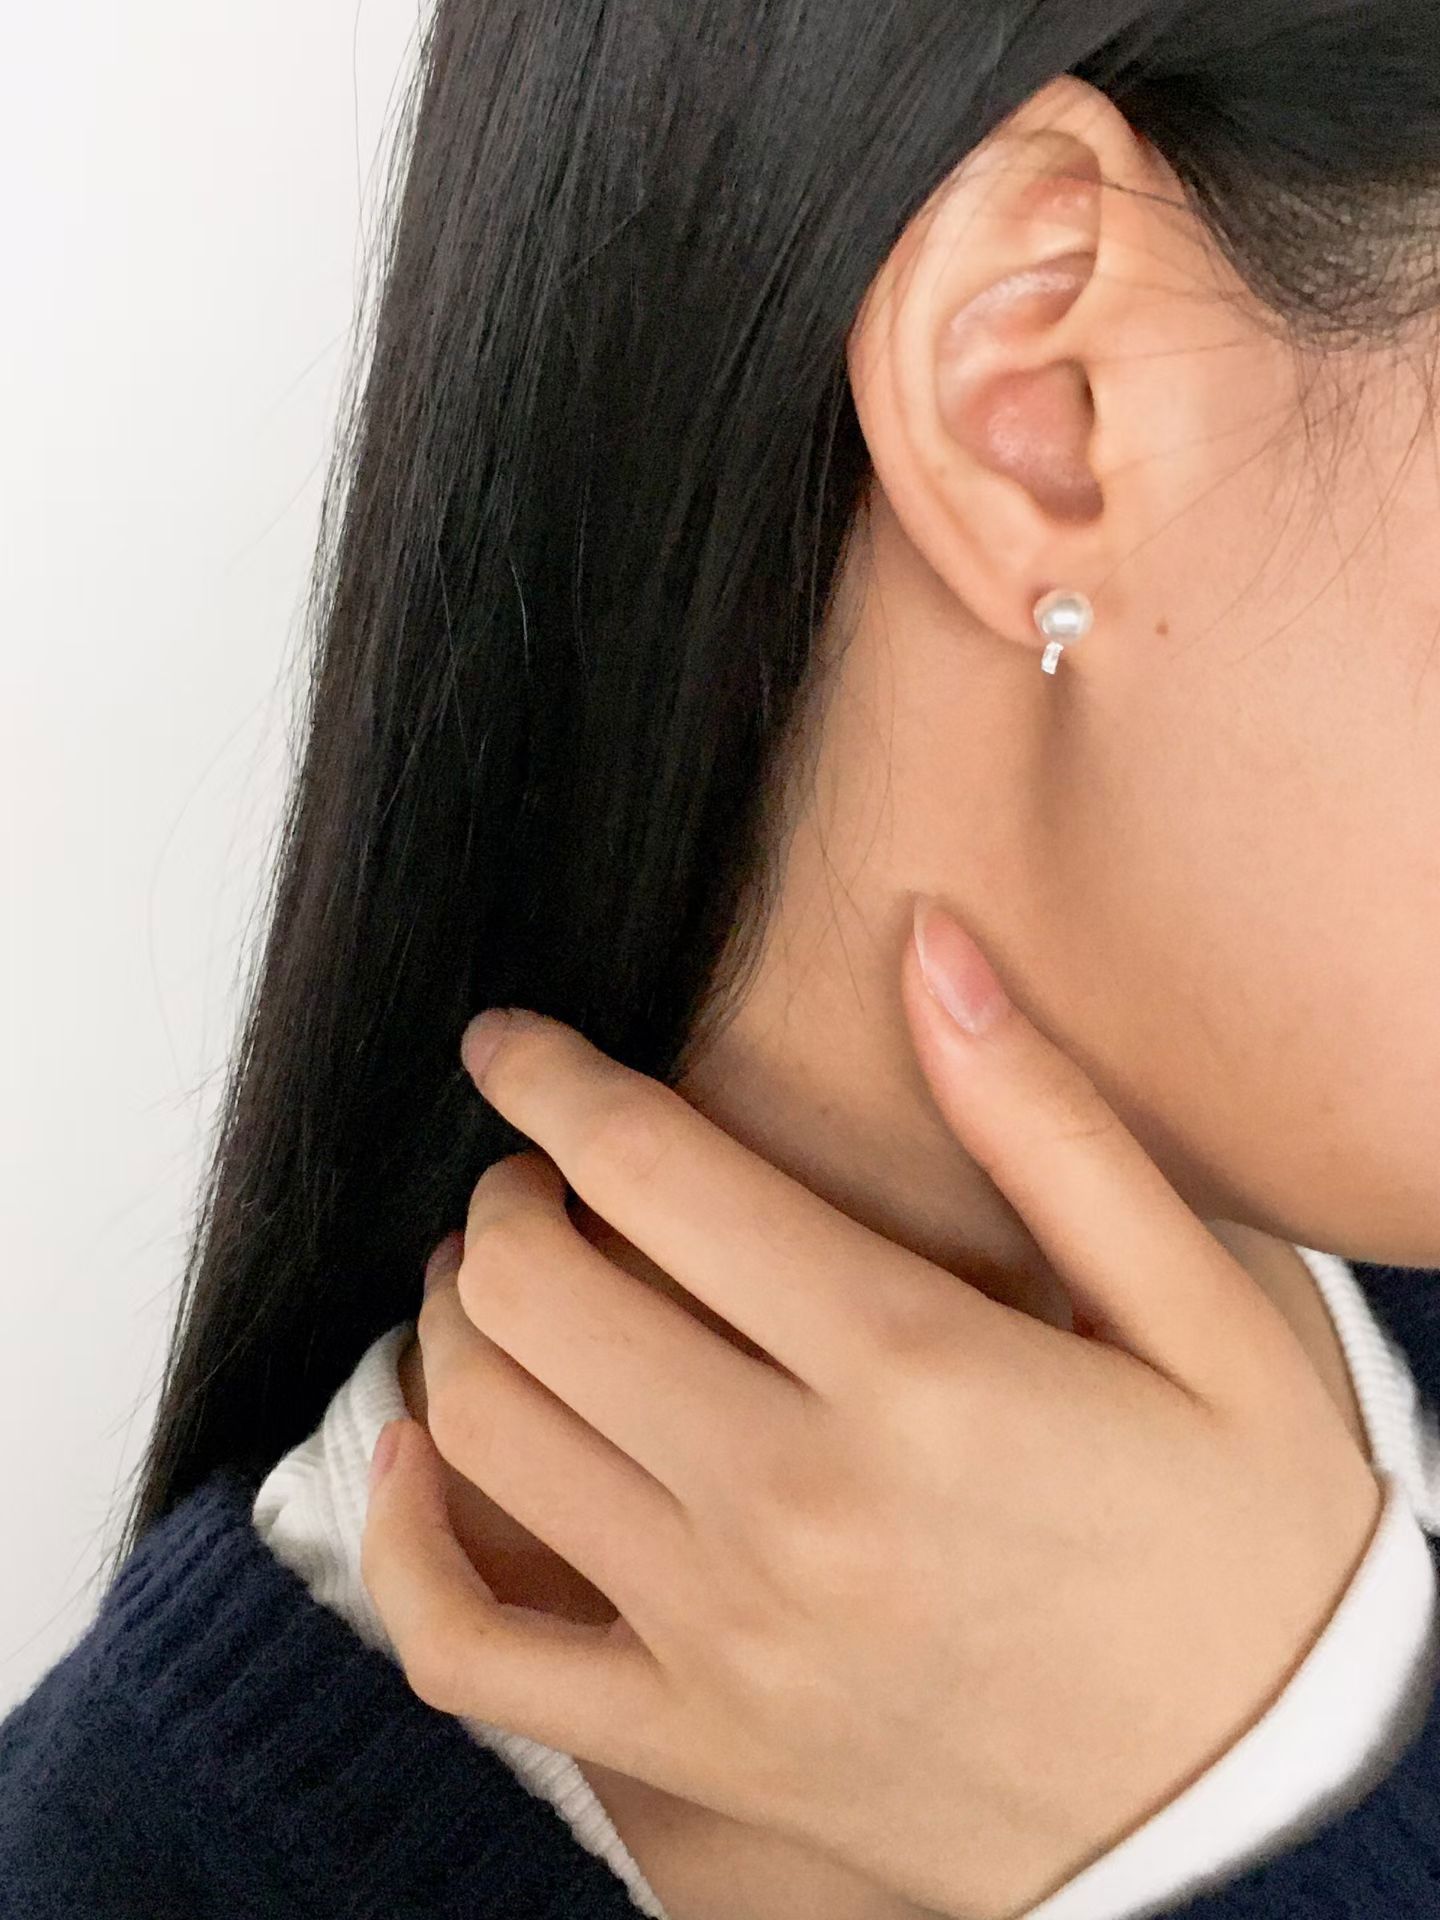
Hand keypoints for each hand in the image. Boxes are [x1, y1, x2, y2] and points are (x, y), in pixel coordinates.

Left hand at [361, 897, 1383, 1919]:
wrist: (1268, 1804)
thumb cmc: (1245, 1543)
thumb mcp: (1204, 1314)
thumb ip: (1049, 1123)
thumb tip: (930, 944)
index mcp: (913, 1366)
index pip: (648, 1167)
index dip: (549, 1078)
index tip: (509, 1044)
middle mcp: (794, 1500)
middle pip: (532, 1289)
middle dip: (503, 1199)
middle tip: (537, 1179)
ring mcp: (728, 1640)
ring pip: (482, 1435)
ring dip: (455, 1326)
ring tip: (500, 1286)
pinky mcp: (698, 1751)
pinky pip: (472, 1655)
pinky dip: (407, 1544)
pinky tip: (417, 1464)